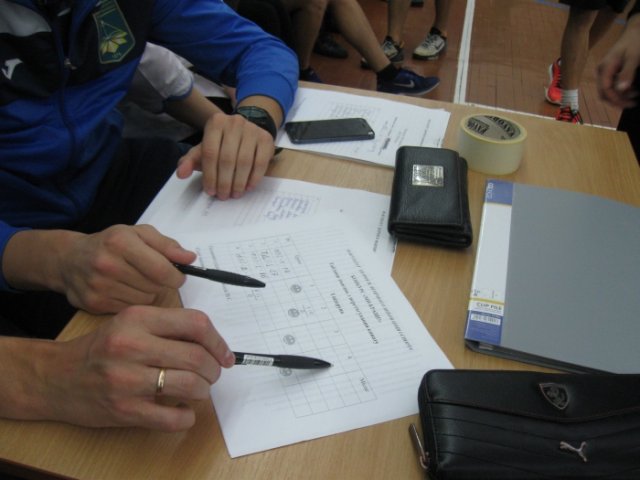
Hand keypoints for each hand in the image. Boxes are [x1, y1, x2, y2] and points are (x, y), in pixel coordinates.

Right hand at [40, 306, 235, 430]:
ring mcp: (127, 380)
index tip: (225, 354)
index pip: (196, 324)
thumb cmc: (100, 349)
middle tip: (212, 374)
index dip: (218, 341)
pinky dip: (186, 417)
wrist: (55, 377)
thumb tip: (213, 343)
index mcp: (137, 319)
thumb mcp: (131, 323)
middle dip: (214, 369)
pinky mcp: (124, 409)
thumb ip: (168, 327)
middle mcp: (132, 346)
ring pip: (191, 385)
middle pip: (197, 357)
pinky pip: (173, 418)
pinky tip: (182, 411)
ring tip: (196, 389)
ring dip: (203, 390)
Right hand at [57, 225, 195, 313]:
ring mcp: (98, 286)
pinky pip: (129, 311)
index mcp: (121, 242)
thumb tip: (190, 258)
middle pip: (154, 287)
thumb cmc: (111, 244)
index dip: (176, 276)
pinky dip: (133, 303)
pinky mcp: (94, 304)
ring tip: (137, 283)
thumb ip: (167, 245)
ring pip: (144, 302)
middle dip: (161, 284)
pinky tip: (124, 291)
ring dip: (148, 294)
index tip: (177, 276)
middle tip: (153, 277)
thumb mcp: (139, 234)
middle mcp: (107, 264)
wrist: (68, 260)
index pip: (161, 269)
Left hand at [176, 112, 273, 199]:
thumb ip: (191, 161)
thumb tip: (181, 174)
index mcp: (216, 123)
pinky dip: (254, 178)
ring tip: (235, 194)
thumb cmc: (222, 143)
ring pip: (244, 161)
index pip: (209, 153)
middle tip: (223, 196)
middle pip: (227, 158)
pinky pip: (260, 162)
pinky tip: (248, 187)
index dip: (209, 175)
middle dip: (224, 182)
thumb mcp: (204, 148)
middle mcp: (234, 122)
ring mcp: (252, 129)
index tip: (210, 191)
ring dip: (238, 182)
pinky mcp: (266, 139)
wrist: (246, 132)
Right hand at [597, 16, 639, 108]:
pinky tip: (630, 89)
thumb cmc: (635, 42)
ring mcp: (604, 72)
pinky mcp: (609, 71)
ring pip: (607, 91)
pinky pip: (611, 85)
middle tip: (633, 102)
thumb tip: (621, 90)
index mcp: (605, 68)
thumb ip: (627, 73)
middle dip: (617, 100)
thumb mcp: (633, 57)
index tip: (630, 103)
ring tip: (634, 96)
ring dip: (619, 97)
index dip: (616, 99)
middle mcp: (601, 72)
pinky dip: (620, 91)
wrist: (634, 31)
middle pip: (604, 93)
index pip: (605, 90)